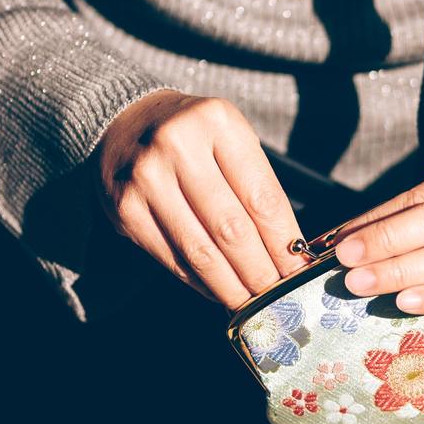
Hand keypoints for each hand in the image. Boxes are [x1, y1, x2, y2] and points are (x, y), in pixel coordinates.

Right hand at [95, 91, 304, 309]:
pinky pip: (171, 257)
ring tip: (252, 303)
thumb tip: (287, 252)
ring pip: (200, 251)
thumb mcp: (231, 138)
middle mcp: (178, 146)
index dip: (284, 242)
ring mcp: (147, 179)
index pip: (262, 197)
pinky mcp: (125, 209)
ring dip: (231, 286)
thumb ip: (256, 186)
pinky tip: (218, 290)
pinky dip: (199, 281)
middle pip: (232, 230)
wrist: (125, 120)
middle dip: (260, 272)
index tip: (298, 271)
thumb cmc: (194, 135)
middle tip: (279, 297)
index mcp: (217, 123)